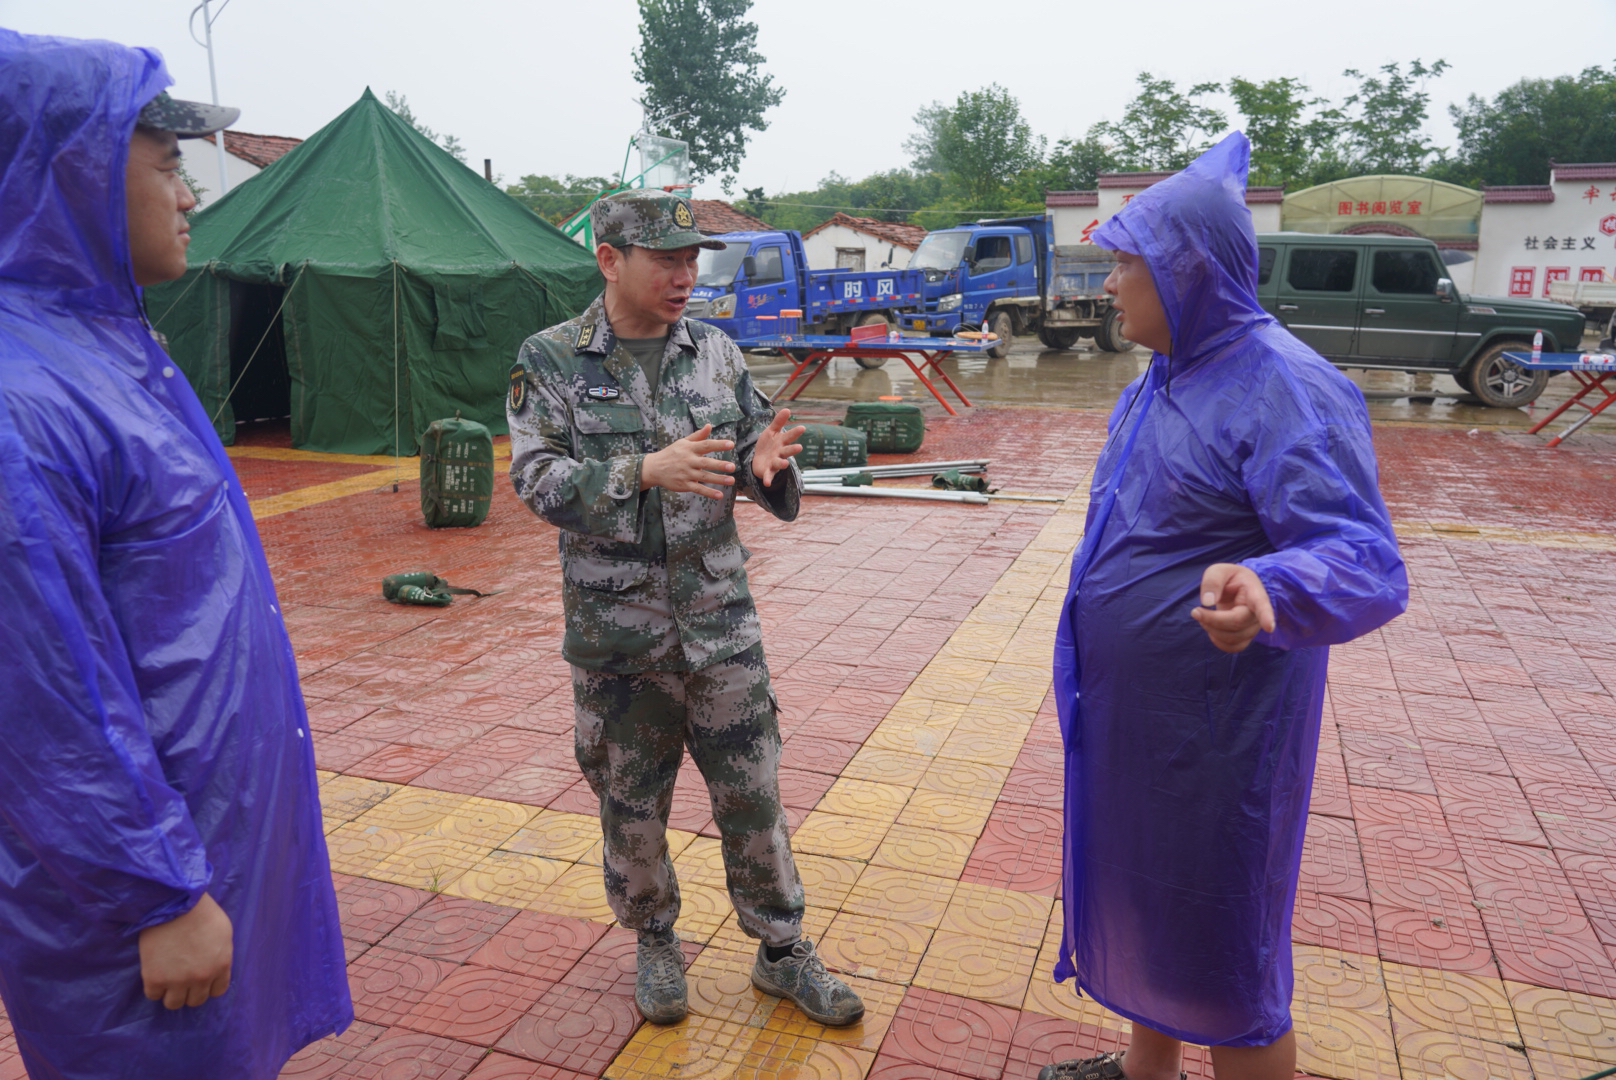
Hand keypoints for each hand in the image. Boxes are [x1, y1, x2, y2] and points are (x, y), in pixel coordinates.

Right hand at [138, 892, 232, 1009]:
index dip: (207, 985)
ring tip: (167, 978)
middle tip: (181, 977)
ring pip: (174, 1004)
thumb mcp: (223, 932)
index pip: (217, 991)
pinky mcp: (155, 978)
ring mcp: (178, 981)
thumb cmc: (201, 911)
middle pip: (196, 1000)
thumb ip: (221, 953)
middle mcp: (202, 977)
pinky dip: (154, 987)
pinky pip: (153, 995)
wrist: (174, 902)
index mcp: (221, 965)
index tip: (199, 978)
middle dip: (189, 990)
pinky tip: (155, 973)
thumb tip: (215, 966)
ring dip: (171, 993)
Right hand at [641, 424, 735, 499]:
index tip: (731, 444)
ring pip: (704, 477)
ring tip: (731, 480)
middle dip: (719, 465)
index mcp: (689, 449)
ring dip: (718, 479)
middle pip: (706, 463)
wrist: (654, 468)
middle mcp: (688, 461)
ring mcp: (686, 474)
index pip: (706, 445)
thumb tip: (709, 425)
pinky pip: (698, 489)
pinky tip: (719, 495)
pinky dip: (709, 493)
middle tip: (732, 466)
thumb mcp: (683, 443)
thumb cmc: (672, 453)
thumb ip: (698, 436)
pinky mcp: (684, 485)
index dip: (718, 445)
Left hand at [752, 408, 805, 485]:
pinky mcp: (768, 472)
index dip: (795, 432)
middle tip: (799, 447)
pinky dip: (768, 479)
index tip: (802, 428)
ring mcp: (775, 463)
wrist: (759, 461)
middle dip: (793, 449)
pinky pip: (768, 475)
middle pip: (787, 451)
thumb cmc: (768, 445)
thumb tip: (787, 408)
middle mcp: (780, 453)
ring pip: (779, 463)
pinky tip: (767, 483)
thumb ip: (778, 422)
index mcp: (781, 442)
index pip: (789, 436)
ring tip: (785, 463)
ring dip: (782, 463)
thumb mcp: (771, 431)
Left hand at [1191, 563, 1275, 653]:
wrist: (1237, 589)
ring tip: (1203, 615)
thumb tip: (1207, 602)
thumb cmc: (1229, 579)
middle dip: (1212, 620)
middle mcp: (1258, 613)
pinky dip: (1217, 640)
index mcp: (1254, 592)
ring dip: (1212, 629)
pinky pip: (1233, 647)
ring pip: (1233, 638)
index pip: (1262, 605)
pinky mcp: (1246, 637)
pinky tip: (1211, 627)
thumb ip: (1212, 581)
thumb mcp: (1218, 571)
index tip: (1269, 627)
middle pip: (1237, 623)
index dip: (1266, 616)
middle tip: (1195, 611)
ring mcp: (1254, 627)